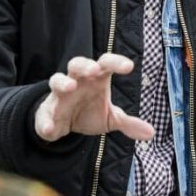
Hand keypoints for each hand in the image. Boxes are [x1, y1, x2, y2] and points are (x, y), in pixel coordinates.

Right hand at [34, 53, 154, 142]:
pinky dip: (45, 121)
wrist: (63, 124)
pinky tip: (49, 128)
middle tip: (94, 70)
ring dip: (62, 82)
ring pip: (56, 80)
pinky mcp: (46, 112)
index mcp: (95, 79)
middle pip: (77, 64)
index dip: (116, 62)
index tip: (129, 67)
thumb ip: (128, 123)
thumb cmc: (89, 112)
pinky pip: (43, 113)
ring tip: (70, 87)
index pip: (105, 64)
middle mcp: (77, 82)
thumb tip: (151, 133)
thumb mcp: (110, 118)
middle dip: (85, 65)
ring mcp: (59, 95)